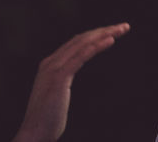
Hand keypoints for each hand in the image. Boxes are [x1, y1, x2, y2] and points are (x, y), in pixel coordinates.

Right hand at [12, 23, 129, 141]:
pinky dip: (96, 46)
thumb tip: (71, 75)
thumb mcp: (56, 93)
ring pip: (83, 44)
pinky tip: (110, 40)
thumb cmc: (46, 119)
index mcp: (50, 64)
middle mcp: (51, 62)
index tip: (113, 32)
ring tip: (121, 29)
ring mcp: (54, 68)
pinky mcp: (59, 78)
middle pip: (82, 39)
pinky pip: (81, 56)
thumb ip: (62, 80)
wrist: (33, 134)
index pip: (77, 42)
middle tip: (124, 27)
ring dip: (104, 34)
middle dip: (104, 30)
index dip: (96, 34)